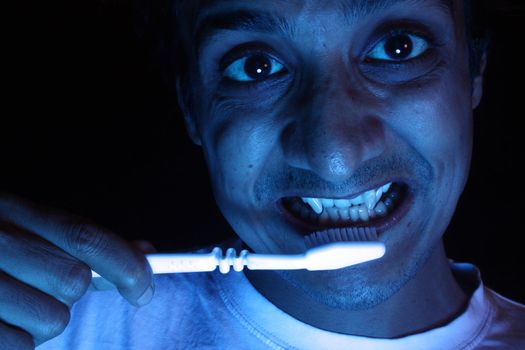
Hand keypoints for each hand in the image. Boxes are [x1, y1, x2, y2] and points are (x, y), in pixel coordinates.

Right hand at [0, 194, 153, 348]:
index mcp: (13, 212)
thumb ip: (82, 240)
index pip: (85, 237)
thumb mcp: (26, 228)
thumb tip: (143, 251)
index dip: (125, 264)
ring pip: (52, 320)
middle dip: (69, 291)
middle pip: (73, 281)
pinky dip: (16, 340)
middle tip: (41, 284)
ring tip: (11, 301)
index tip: (144, 288)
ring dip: (41, 318)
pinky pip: (19, 347)